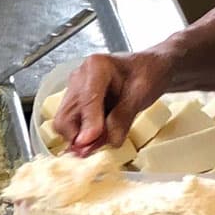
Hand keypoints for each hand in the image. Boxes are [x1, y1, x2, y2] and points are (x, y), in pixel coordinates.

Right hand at [52, 50, 173, 156]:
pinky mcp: (75, 104)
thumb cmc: (148, 74)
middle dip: (80, 136)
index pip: (86, 99)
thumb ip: (123, 117)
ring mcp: (74, 91)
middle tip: (100, 147)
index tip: (91, 142)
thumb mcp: (142, 94)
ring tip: (104, 140)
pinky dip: (84, 137)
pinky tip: (101, 136)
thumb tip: (110, 141)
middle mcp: (78, 77)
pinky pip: (72, 126)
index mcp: (96, 67)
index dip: (88, 123)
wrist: (149, 69)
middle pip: (66, 115)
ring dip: (82, 138)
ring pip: (65, 124)